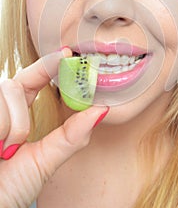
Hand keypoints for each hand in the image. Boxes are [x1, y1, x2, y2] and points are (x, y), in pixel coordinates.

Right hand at [0, 48, 107, 207]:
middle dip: (23, 113)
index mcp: (16, 115)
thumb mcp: (45, 160)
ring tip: (4, 151)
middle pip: (17, 83)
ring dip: (13, 126)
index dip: (48, 64)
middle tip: (18, 142)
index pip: (32, 79)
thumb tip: (103, 110)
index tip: (68, 53)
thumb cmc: (11, 189)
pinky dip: (2, 128)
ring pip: (8, 91)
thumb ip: (72, 136)